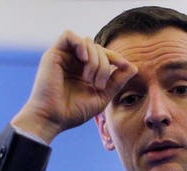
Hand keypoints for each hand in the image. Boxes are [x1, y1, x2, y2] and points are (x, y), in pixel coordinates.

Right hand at [11, 30, 136, 143]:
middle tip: (98, 85)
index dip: (117, 57)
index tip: (125, 67)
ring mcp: (63, 56)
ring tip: (89, 79)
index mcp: (84, 70)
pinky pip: (68, 35)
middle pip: (97, 47)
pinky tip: (83, 60)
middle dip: (104, 64)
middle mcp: (73, 61)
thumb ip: (116, 82)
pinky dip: (80, 44)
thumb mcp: (102, 97)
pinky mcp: (52, 54)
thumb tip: (134, 67)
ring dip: (94, 59)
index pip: (104, 54)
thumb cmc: (73, 112)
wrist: (52, 119)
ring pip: (87, 41)